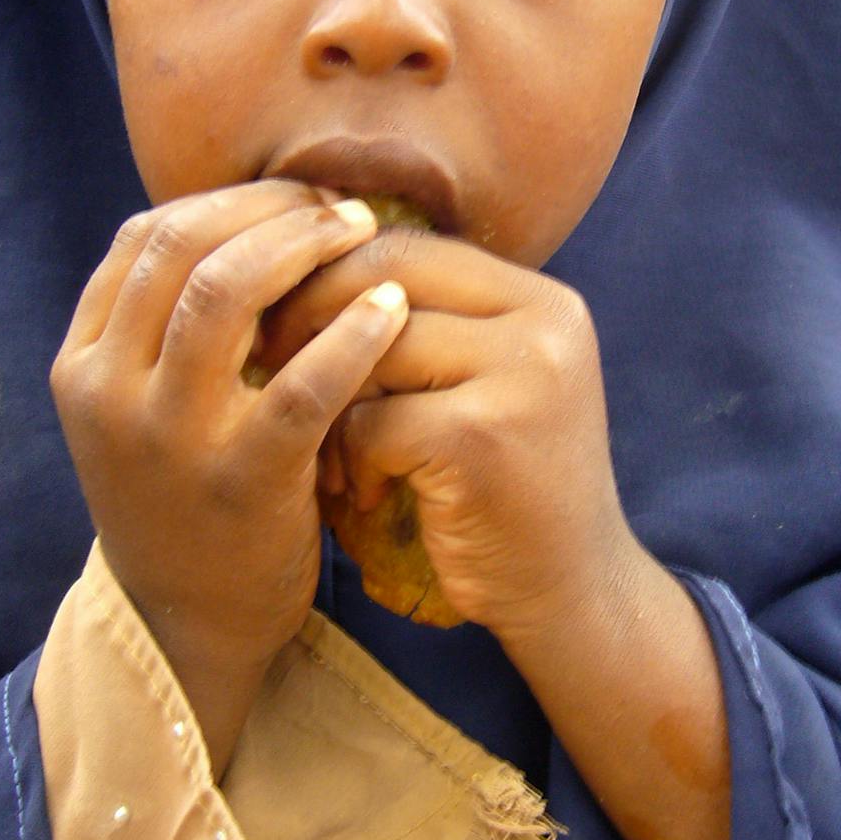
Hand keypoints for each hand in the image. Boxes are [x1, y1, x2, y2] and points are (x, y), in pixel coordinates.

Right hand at [50, 183, 405, 768]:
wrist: (190, 625)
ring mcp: (169, 437)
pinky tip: (390, 310)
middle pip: (183, 248)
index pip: (144, 238)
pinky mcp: (241, 482)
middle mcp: (109, 392)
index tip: (291, 196)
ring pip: (225, 294)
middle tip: (338, 206)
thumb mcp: (143, 409)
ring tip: (362, 237)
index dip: (226, 200)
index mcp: (83, 364)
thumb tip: (250, 215)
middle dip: (270, 209)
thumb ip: (169, 327)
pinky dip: (350, 334)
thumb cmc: (186, 496)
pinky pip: (301, 384)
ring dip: (303, 247)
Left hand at [259, 232, 637, 646]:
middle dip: (310, 316)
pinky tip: (368, 493)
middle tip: (270, 367)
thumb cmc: (507, 491)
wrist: (570, 594)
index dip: (329, 273)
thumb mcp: (484, 388)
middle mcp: (544, 323)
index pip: (408, 246)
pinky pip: (372, 420)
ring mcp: (522, 376)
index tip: (281, 319)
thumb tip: (302, 264)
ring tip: (331, 450)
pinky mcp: (483, 437)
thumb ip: (428, 327)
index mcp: (542, 300)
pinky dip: (353, 459)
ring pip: (373, 346)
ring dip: (330, 399)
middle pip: (386, 277)